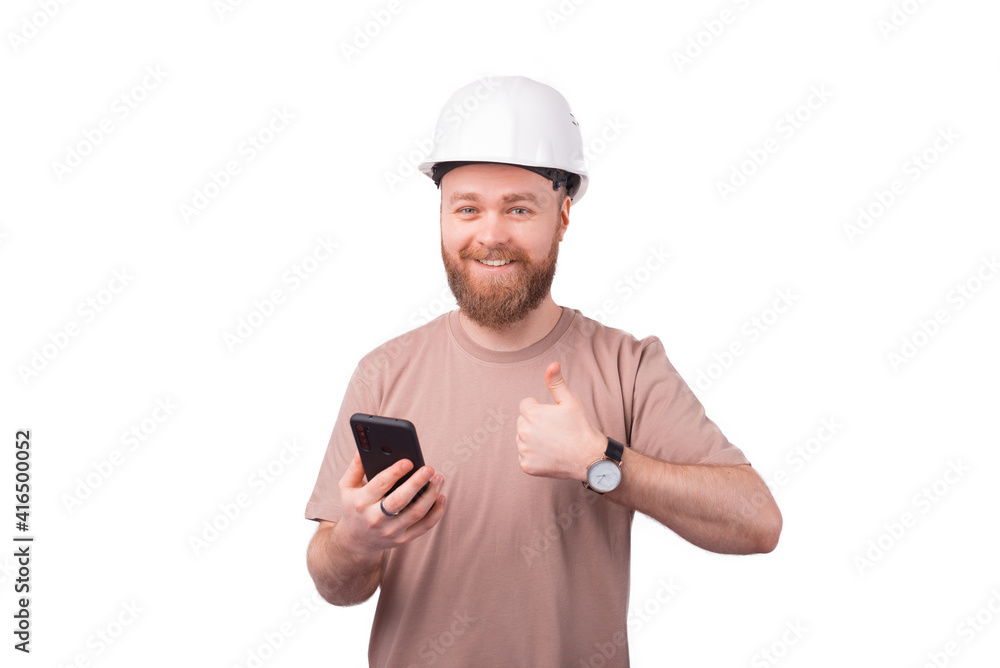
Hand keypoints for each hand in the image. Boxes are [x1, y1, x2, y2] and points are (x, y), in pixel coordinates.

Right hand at [335, 452, 445, 559]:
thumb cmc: (353, 508)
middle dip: (416, 483)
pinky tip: (441, 497)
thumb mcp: (347, 488)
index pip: (380, 485)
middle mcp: (375, 519)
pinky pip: (424, 526)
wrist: (355, 541)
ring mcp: (390, 531)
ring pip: (416, 513)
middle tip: (429, 469)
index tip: (408, 461)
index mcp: (361, 502)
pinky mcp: (403, 539)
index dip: (395, 472)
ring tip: (439, 478)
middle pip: (400, 500)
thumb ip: (355, 467)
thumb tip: (362, 449)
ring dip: (431, 495)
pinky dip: (436, 512)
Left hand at [516, 361, 605, 480]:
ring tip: (554, 443)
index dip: (541, 409)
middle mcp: (523, 432)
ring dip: (533, 440)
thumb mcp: (570, 401)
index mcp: (531, 414)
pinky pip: (525, 456)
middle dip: (535, 423)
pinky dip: (535, 457)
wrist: (590, 459)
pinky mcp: (526, 466)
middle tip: (556, 431)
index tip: (555, 417)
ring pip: (523, 439)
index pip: (526, 405)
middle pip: (523, 422)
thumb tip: (552, 364)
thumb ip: (556, 382)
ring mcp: (524, 450)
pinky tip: (551, 455)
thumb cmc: (581, 427)